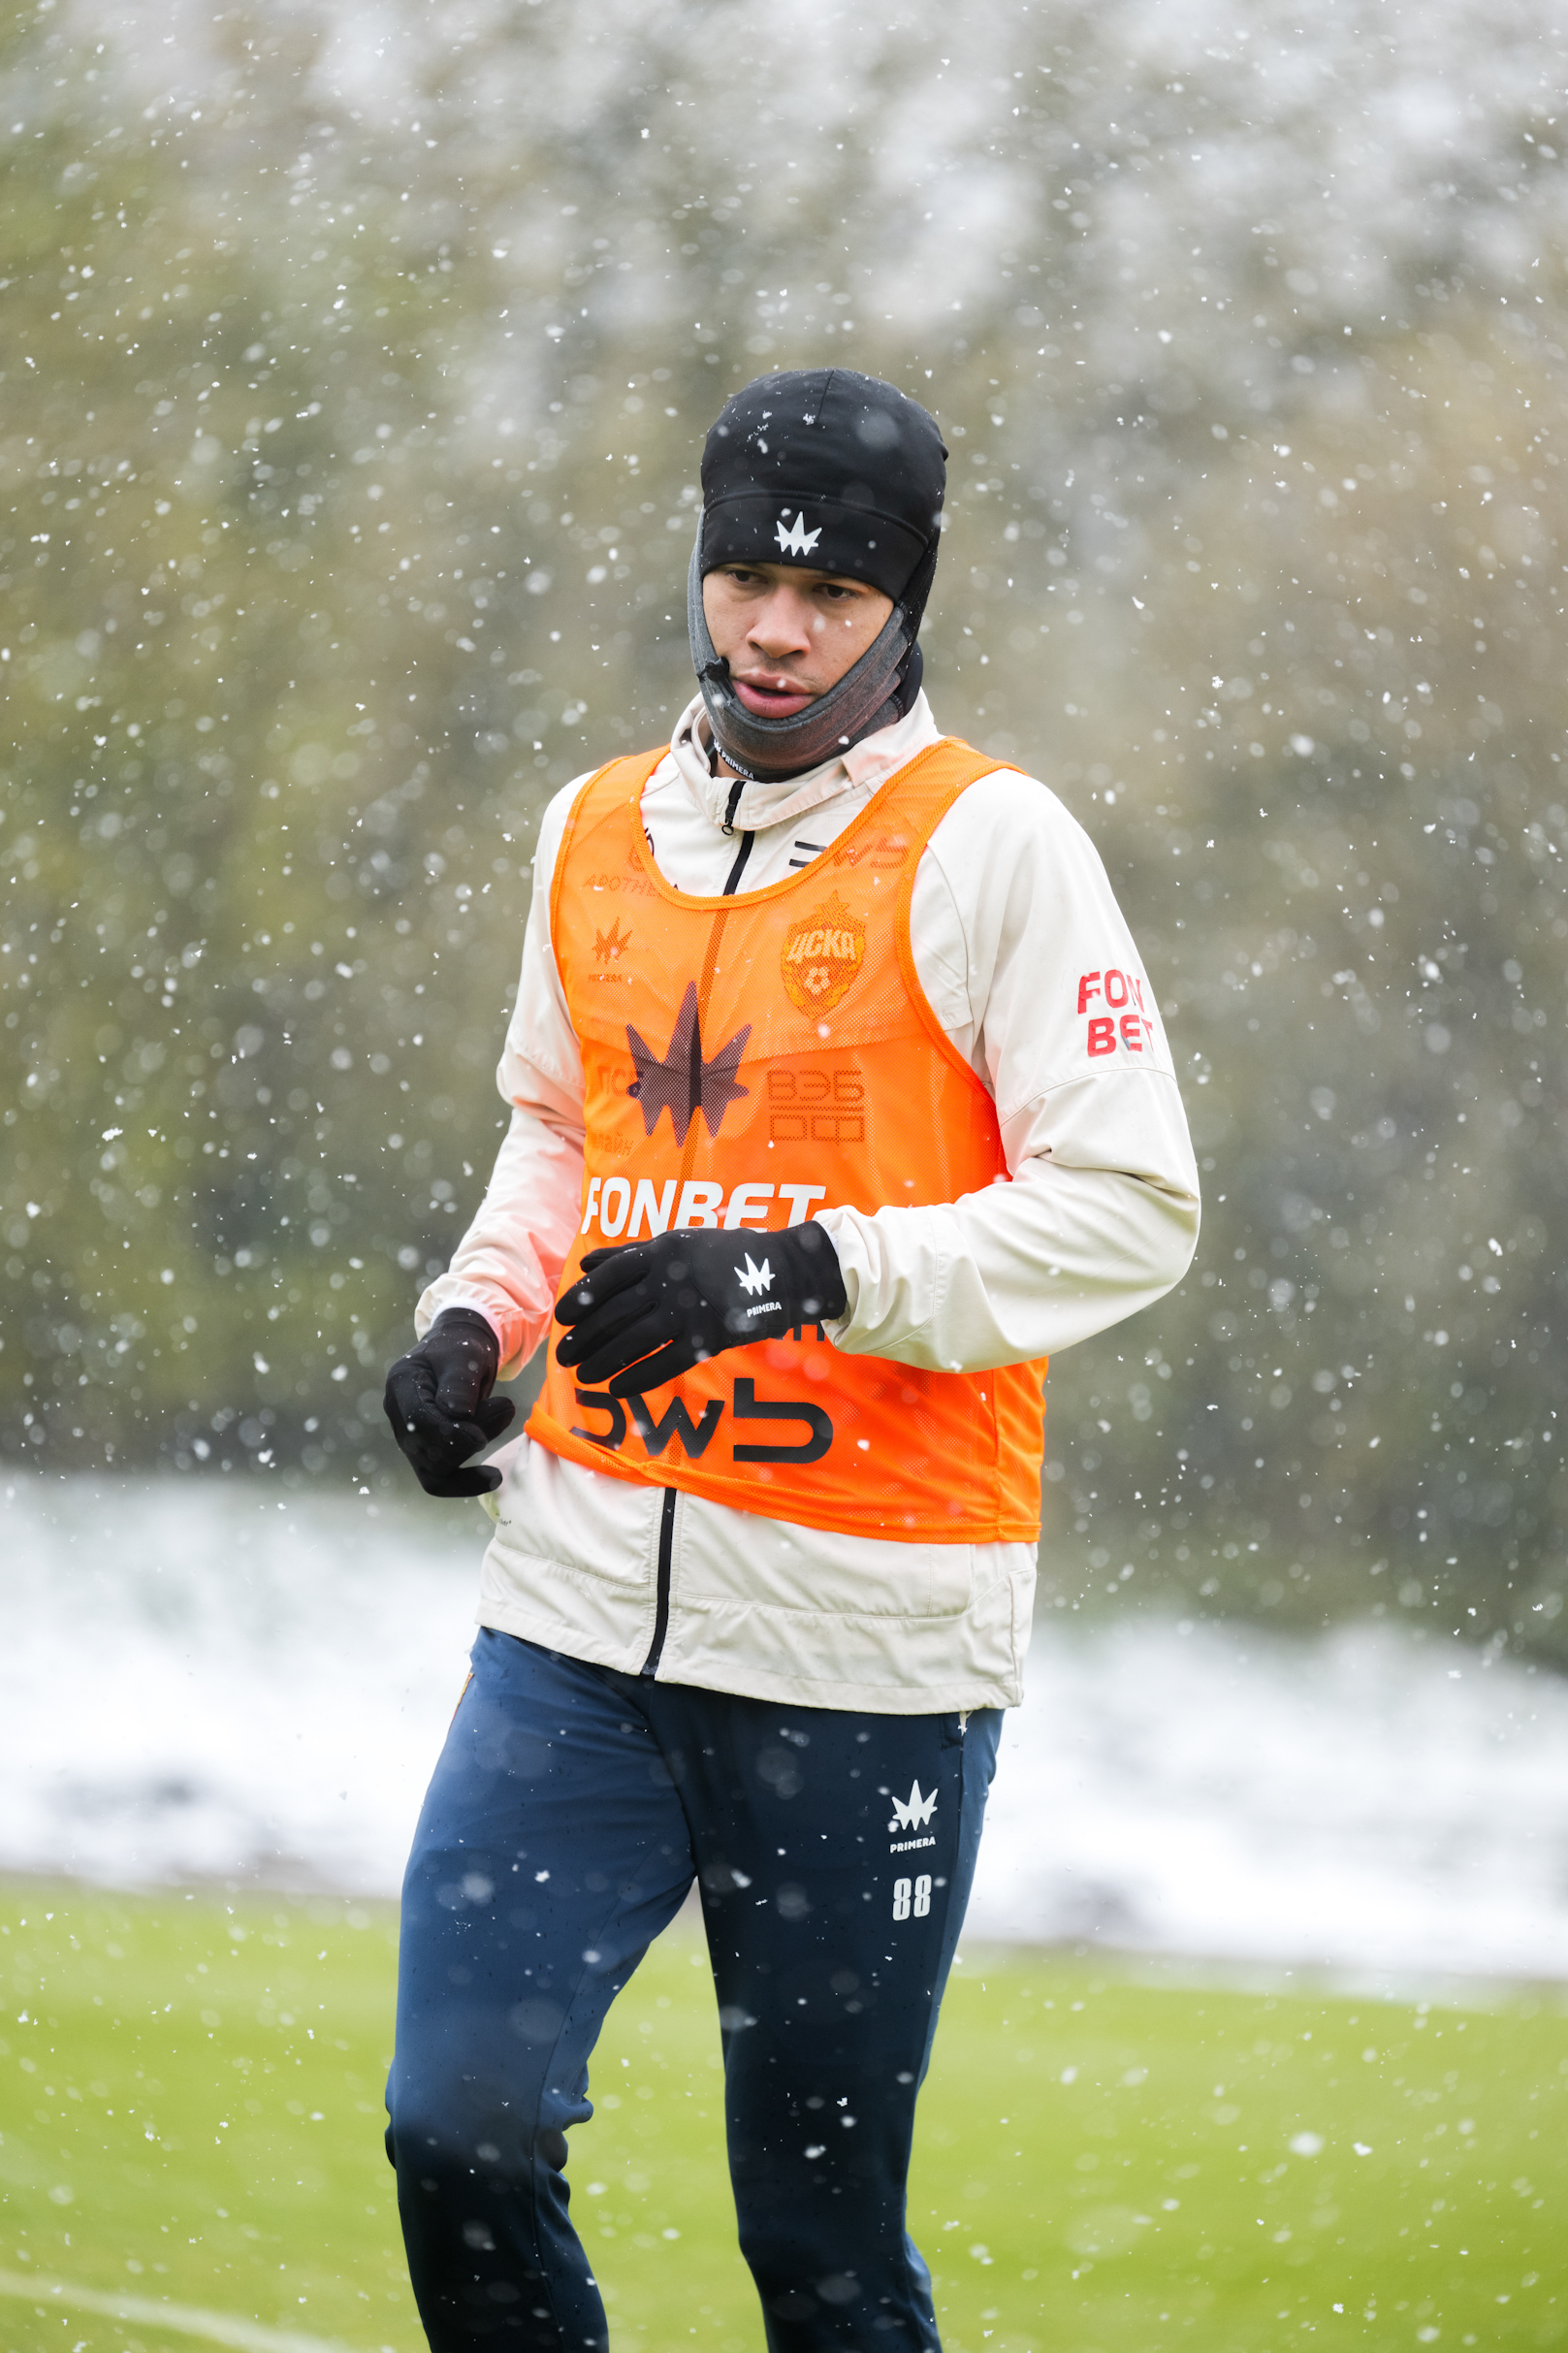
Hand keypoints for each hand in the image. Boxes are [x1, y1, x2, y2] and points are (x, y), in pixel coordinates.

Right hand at [383, 1309, 514, 1495]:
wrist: (461, 1351)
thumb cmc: (461, 1347)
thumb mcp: (464, 1354)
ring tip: (504, 1416)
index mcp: (401, 1384)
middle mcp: (398, 1413)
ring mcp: (408, 1435)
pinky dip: (465, 1482)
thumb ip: (460, 1381)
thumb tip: (458, 1413)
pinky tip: (494, 1478)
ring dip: (472, 1452)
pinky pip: (439, 1479)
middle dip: (468, 1437)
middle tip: (505, 1408)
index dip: (450, 1433)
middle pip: (427, 1447)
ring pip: (434, 1467)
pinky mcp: (424, 1450)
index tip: (481, 1437)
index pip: (418, 1420)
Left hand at [555, 1222, 845, 1397]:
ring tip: (584, 1376)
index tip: (562, 1318)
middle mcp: (671, 1281)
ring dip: (604, 1362)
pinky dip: (638, 1379)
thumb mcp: (677, 1242)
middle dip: (584, 1338)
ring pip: (634, 1342)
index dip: (581, 1299)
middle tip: (564, 1356)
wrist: (781, 1270)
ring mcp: (690, 1311)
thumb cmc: (723, 1253)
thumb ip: (630, 1253)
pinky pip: (666, 1363)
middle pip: (615, 1314)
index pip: (609, 1277)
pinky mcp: (709, 1339)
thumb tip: (585, 1264)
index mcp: (661, 1253)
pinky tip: (618, 1389)